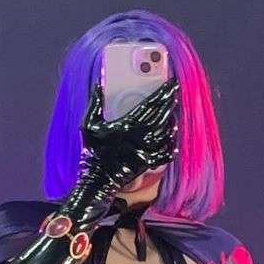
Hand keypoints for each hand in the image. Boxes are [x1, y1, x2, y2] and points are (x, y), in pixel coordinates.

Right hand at [75, 76, 179, 201]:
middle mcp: (140, 136)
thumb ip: (95, 104)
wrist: (98, 180)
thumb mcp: (89, 125)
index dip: (162, 92)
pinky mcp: (148, 163)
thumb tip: (98, 87)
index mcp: (128, 124)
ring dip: (171, 122)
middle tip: (174, 94)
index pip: (150, 104)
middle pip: (161, 116)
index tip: (170, 84)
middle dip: (169, 103)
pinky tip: (173, 139)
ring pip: (166, 133)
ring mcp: (145, 150)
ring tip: (173, 114)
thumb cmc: (93, 152)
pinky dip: (171, 146)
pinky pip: (165, 153)